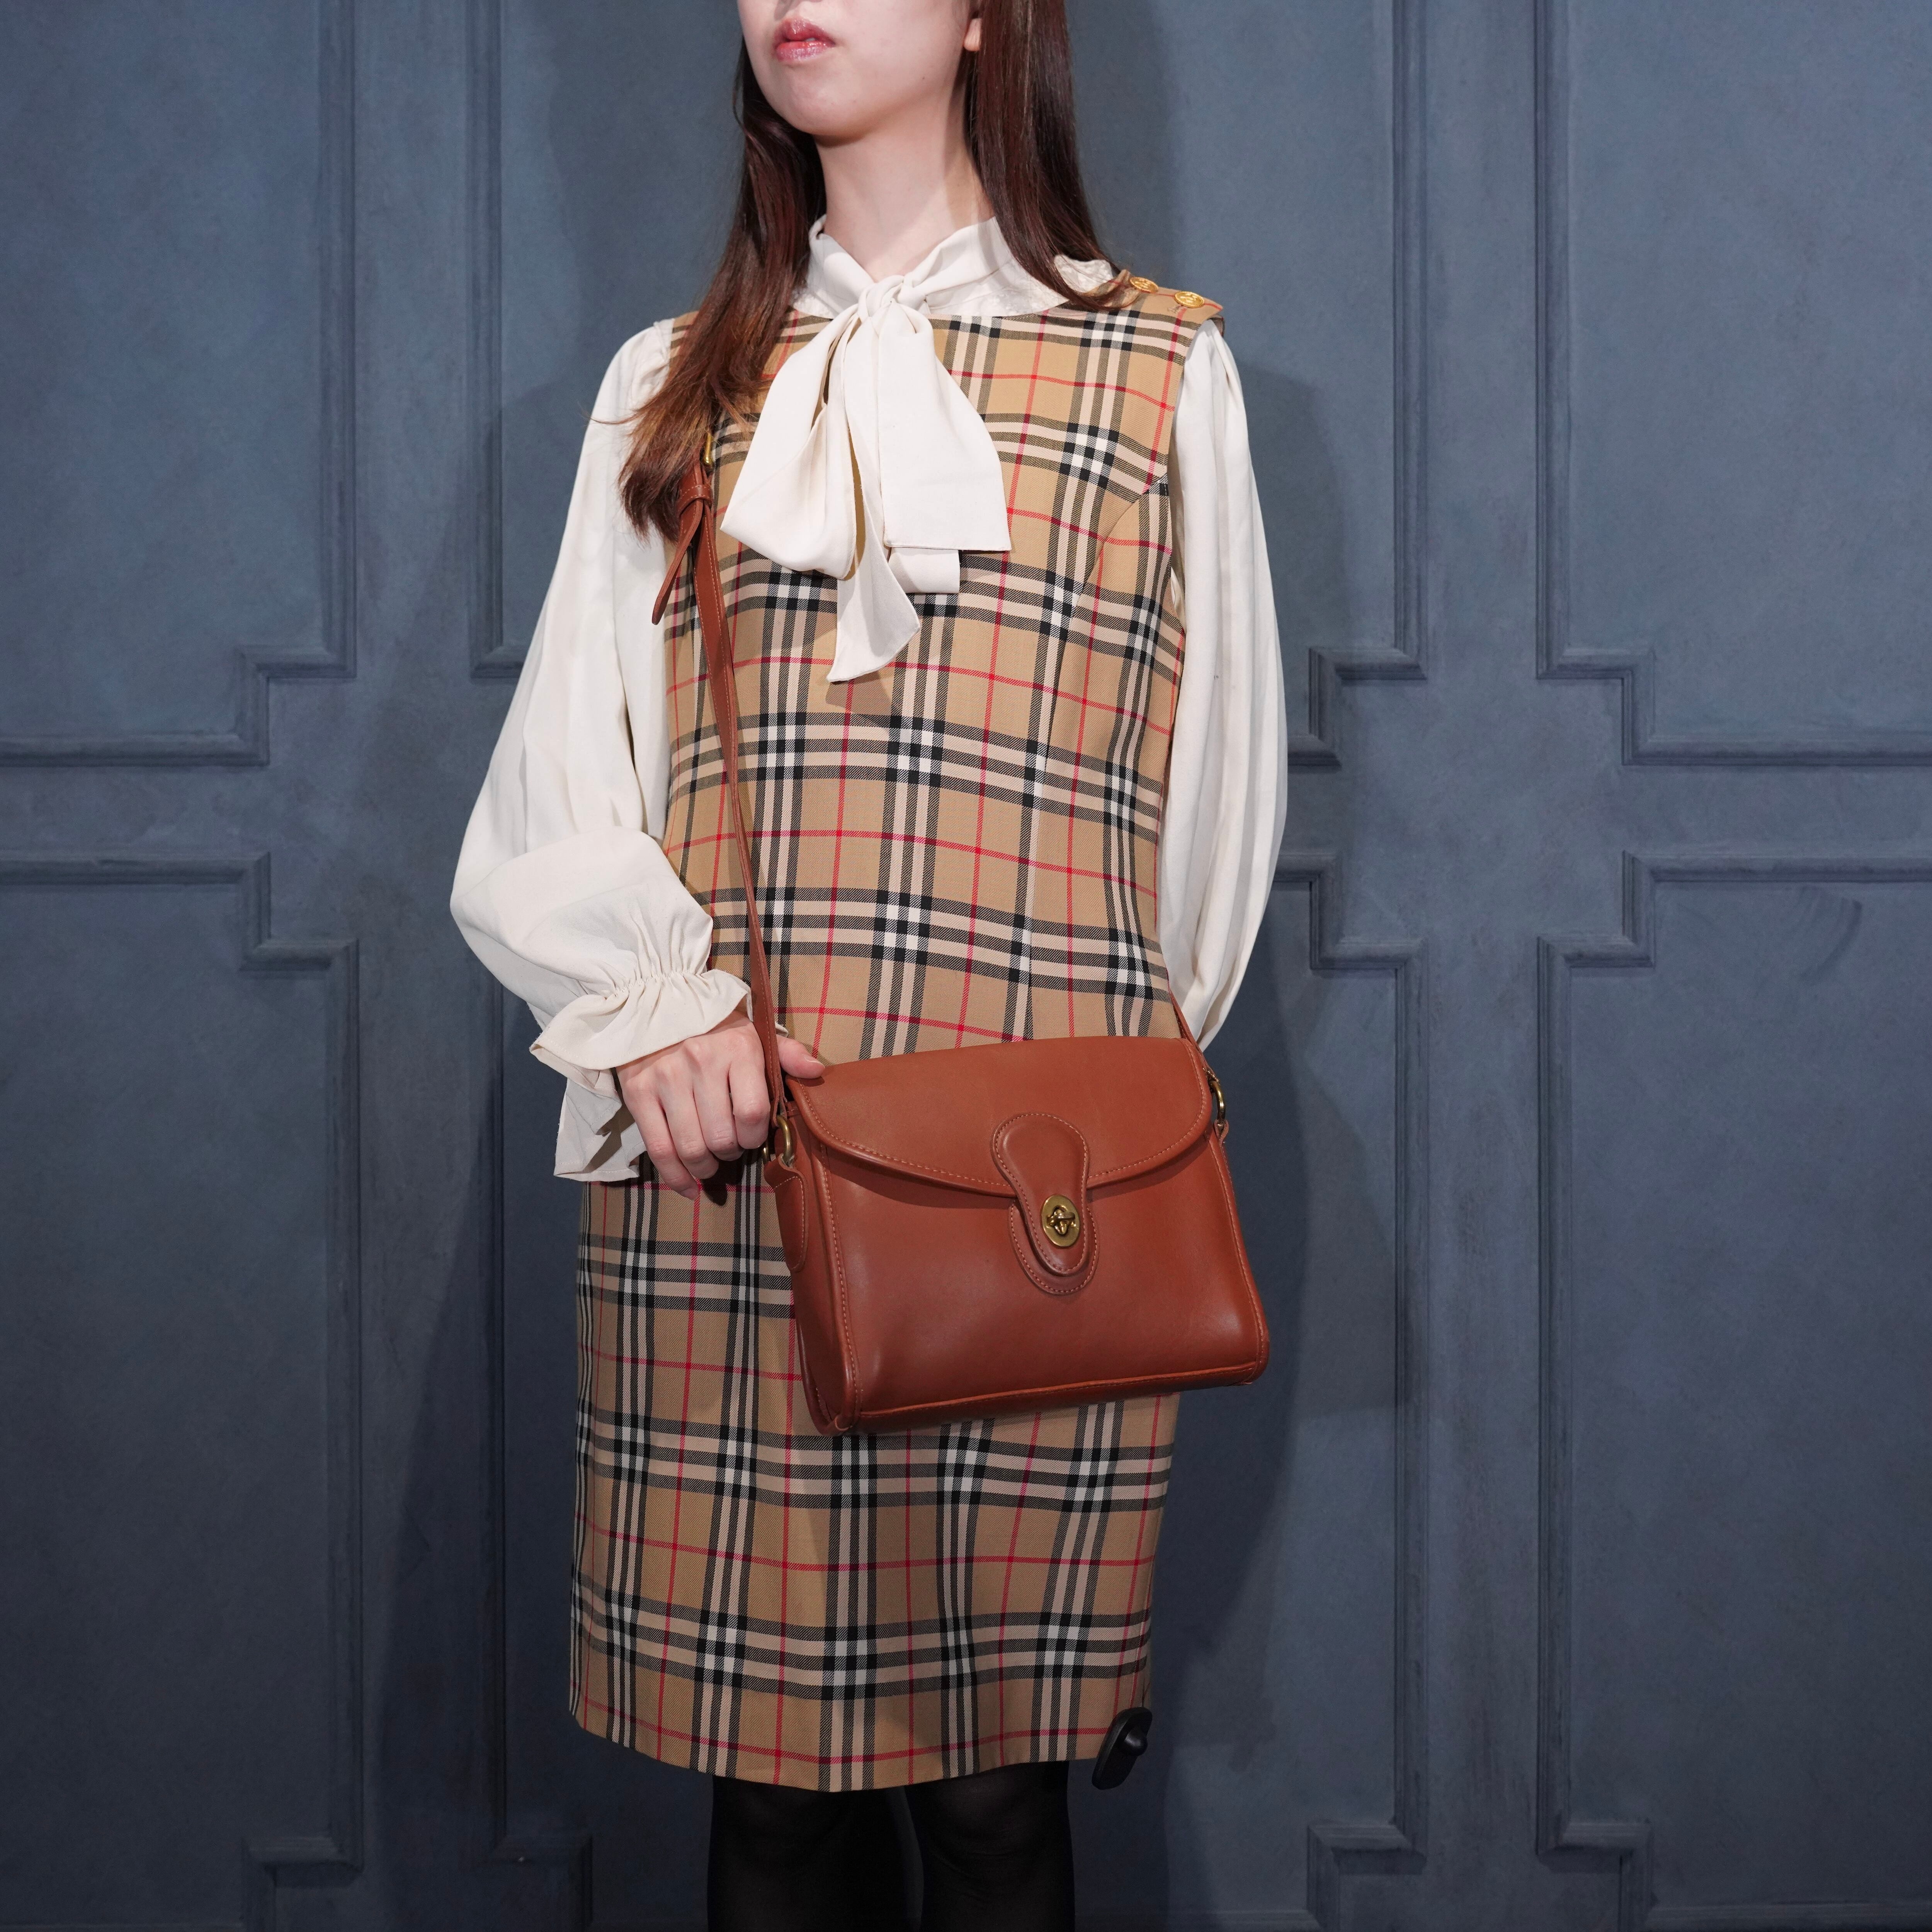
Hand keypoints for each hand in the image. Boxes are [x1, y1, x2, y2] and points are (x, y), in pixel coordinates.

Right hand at [614, 1009, 823, 1200]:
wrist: (657, 1003)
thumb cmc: (715, 1028)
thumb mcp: (755, 1032)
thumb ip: (788, 1053)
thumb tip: (817, 1072)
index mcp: (737, 1049)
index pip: (752, 1113)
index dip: (755, 1136)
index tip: (752, 1136)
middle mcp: (700, 1062)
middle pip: (721, 1137)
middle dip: (730, 1153)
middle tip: (730, 1149)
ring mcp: (666, 1078)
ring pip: (691, 1147)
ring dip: (705, 1166)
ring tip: (710, 1162)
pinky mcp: (638, 1092)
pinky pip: (658, 1149)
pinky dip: (675, 1177)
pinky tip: (688, 1185)